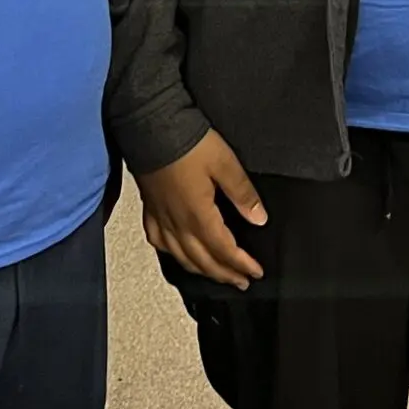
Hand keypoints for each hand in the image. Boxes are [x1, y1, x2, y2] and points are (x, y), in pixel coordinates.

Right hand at [137, 129, 267, 288]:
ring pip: (181, 257)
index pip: (224, 251)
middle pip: (203, 262)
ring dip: (202, 270)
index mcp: (198, 216)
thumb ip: (242, 193)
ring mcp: (161, 218)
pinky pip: (159, 242)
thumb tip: (259, 218)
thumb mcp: (225, 163)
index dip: (242, 265)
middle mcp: (178, 224)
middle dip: (224, 275)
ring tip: (216, 274)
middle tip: (241, 282)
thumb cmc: (187, 143)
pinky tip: (178, 253)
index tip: (256, 273)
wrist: (150, 126)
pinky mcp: (150, 209)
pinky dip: (172, 254)